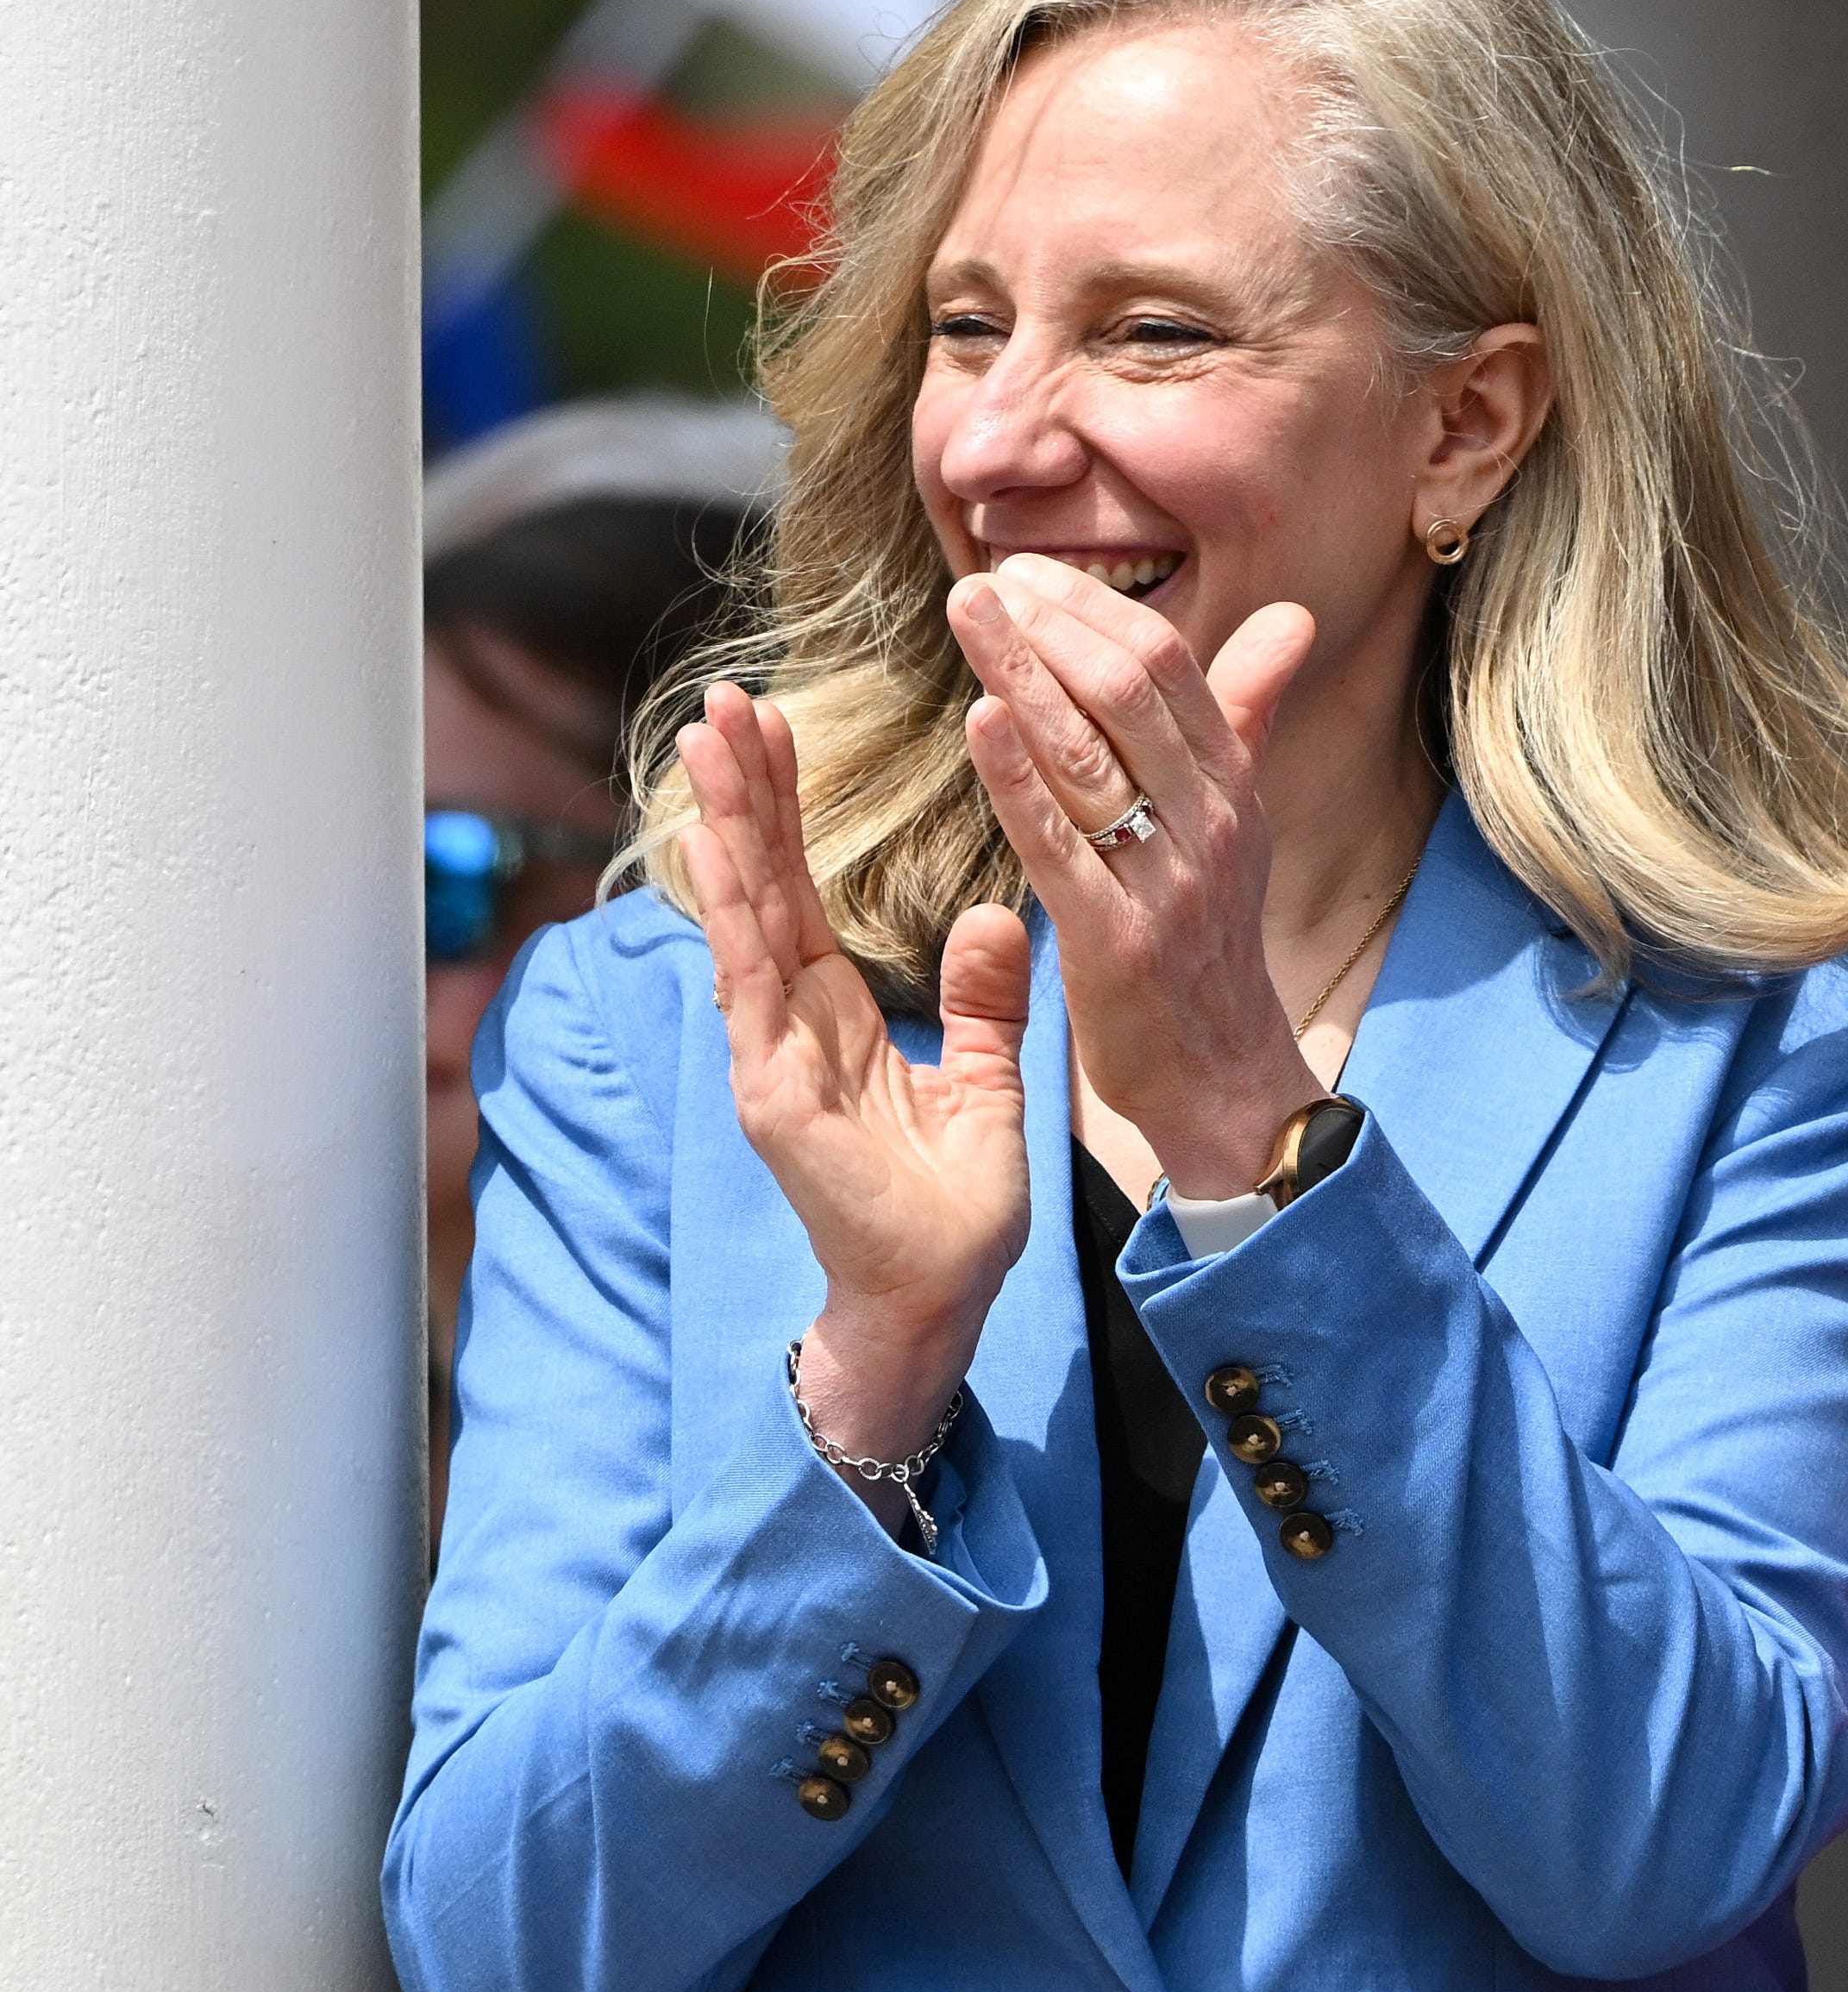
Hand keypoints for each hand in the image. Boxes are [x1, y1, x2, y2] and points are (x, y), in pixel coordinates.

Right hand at [678, 684, 1029, 1455]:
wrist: (945, 1293)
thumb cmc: (956, 1203)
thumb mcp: (986, 1080)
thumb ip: (982, 1000)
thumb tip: (997, 917)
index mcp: (835, 1016)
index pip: (799, 892)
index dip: (784, 811)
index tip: (770, 727)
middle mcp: (790, 1026)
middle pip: (760, 888)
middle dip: (742, 794)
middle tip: (722, 698)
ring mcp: (773, 1058)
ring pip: (745, 922)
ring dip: (727, 831)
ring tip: (708, 744)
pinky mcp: (775, 1098)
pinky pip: (754, 992)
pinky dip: (736, 922)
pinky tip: (718, 853)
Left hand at [950, 555, 1326, 1199]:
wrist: (1222, 1076)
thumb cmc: (1210, 941)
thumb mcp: (1240, 821)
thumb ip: (1247, 714)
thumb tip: (1288, 617)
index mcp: (1235, 790)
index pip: (1173, 670)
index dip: (1098, 609)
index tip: (1027, 571)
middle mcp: (1211, 826)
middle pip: (1133, 695)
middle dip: (1054, 626)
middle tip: (982, 581)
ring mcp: (1168, 884)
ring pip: (1093, 757)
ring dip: (1023, 674)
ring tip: (965, 612)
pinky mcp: (1119, 943)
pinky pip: (1063, 846)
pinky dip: (1019, 779)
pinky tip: (979, 721)